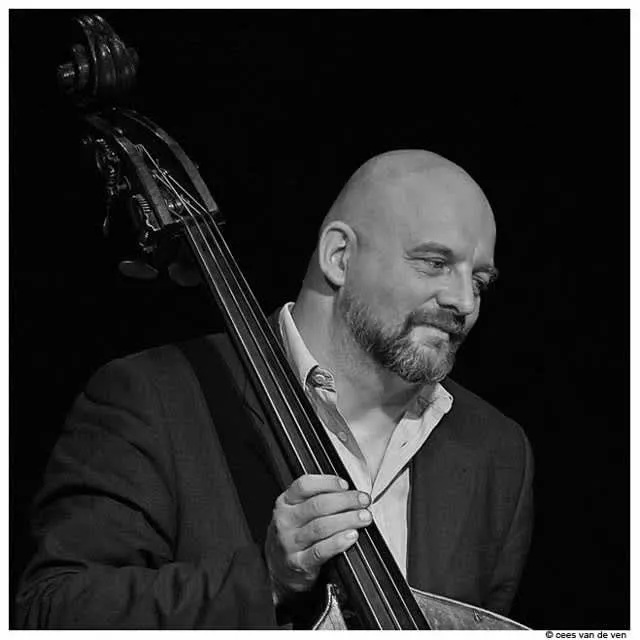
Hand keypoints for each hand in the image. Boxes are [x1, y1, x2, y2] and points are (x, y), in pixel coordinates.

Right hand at [265, 474, 371, 600]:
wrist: (279, 568)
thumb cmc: (294, 534)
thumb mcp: (296, 511)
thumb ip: (315, 498)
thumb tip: (348, 491)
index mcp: (285, 502)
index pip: (304, 485)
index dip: (327, 482)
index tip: (345, 484)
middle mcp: (285, 520)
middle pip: (317, 505)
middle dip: (345, 500)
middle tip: (363, 500)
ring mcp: (290, 542)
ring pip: (321, 527)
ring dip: (347, 520)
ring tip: (364, 517)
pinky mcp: (298, 562)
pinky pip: (320, 551)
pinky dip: (338, 542)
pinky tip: (351, 536)